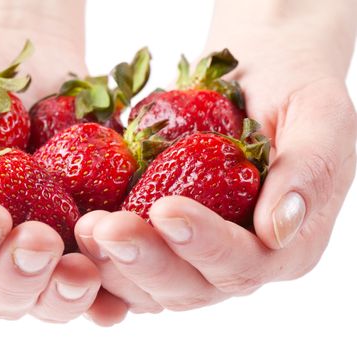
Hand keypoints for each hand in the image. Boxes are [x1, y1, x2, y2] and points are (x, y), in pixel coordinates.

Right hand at [0, 0, 102, 322]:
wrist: (8, 47)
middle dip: (19, 276)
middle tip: (40, 240)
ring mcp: (40, 239)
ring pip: (49, 296)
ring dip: (64, 291)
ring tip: (82, 267)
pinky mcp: (84, 225)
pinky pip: (102, 266)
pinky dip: (112, 275)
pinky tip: (123, 261)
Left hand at [77, 0, 356, 313]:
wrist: (254, 78)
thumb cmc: (293, 91)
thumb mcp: (320, 117)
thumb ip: (308, 171)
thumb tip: (278, 229)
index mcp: (283, 246)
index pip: (243, 263)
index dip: (205, 243)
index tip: (168, 208)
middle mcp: (234, 260)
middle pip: (188, 285)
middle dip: (145, 260)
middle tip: (105, 229)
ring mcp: (190, 254)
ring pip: (149, 284)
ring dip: (113, 263)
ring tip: (84, 227)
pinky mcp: (157, 240)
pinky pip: (124, 263)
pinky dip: (99, 258)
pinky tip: (73, 238)